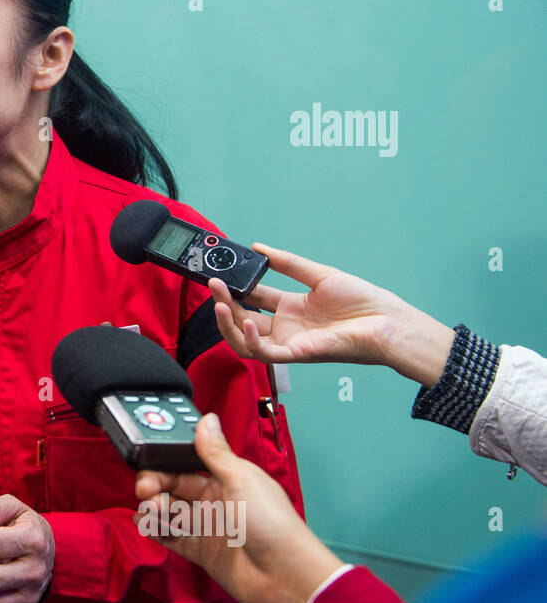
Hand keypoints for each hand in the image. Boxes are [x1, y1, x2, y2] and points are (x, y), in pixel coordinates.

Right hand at [134, 413, 341, 602]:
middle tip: (145, 489)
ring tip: (151, 510)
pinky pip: (171, 537)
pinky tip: (144, 524)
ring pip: (170, 510)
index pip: (189, 462)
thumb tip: (207, 418)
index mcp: (228, 477)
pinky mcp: (201, 551)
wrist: (283, 575)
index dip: (168, 460)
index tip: (149, 459)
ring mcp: (208, 525)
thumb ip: (216, 452)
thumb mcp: (240, 479)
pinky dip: (156, 530)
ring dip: (154, 507)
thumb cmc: (269, 522)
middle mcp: (216, 499)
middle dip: (156, 484)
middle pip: (175, 485)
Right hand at [208, 243, 454, 386]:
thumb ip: (287, 263)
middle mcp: (286, 327)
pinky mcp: (297, 354)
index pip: (253, 299)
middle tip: (214, 285)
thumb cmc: (363, 302)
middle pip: (243, 318)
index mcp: (291, 308)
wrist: (387, 323)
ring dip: (228, 324)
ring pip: (244, 341)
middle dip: (225, 302)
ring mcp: (290, 342)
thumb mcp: (320, 275)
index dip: (235, 288)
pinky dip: (250, 340)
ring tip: (221, 303)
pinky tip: (248, 322)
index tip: (221, 275)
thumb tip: (259, 248)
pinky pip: (264, 353)